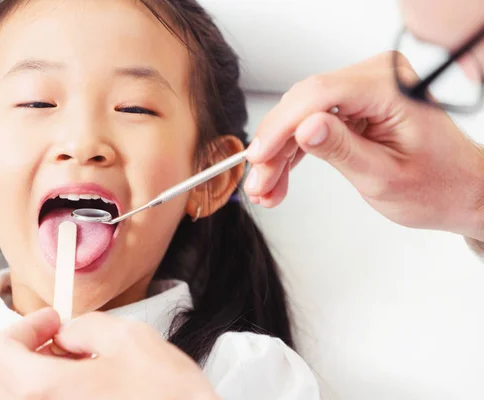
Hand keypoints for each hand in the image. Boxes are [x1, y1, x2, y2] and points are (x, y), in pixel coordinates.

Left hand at [0, 308, 217, 399]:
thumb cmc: (167, 396)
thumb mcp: (128, 338)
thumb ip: (85, 326)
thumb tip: (67, 335)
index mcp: (45, 391)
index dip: (24, 327)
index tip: (53, 322)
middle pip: (4, 381)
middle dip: (32, 353)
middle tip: (68, 343)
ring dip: (44, 379)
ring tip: (85, 370)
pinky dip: (59, 397)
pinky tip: (93, 391)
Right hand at [244, 51, 483, 240]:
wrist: (458, 190)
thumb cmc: (436, 185)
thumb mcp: (385, 177)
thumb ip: (342, 150)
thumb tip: (304, 128)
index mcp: (392, 88)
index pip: (320, 95)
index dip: (282, 127)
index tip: (258, 158)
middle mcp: (377, 78)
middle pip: (304, 105)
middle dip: (275, 147)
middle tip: (259, 183)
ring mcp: (365, 89)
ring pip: (302, 116)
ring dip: (280, 154)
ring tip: (267, 189)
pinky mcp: (356, 105)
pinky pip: (313, 122)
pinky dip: (294, 151)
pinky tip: (280, 176)